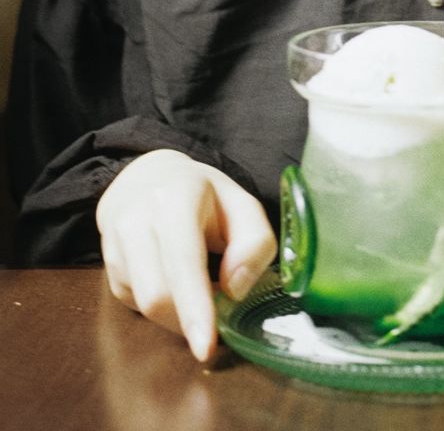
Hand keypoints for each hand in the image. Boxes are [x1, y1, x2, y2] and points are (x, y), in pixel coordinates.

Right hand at [96, 149, 276, 360]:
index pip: (183, 263)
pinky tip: (174, 282)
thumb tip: (235, 290)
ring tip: (198, 289)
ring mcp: (114, 243)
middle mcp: (136, 219)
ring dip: (177, 314)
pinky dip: (162, 306)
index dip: (195, 309)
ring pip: (144, 305)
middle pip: (157, 296)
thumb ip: (255, 242)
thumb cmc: (204, 196)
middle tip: (217, 321)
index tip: (206, 348)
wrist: (148, 176)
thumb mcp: (242, 205)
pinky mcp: (108, 266)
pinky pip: (135, 303)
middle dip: (189, 320)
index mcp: (175, 199)